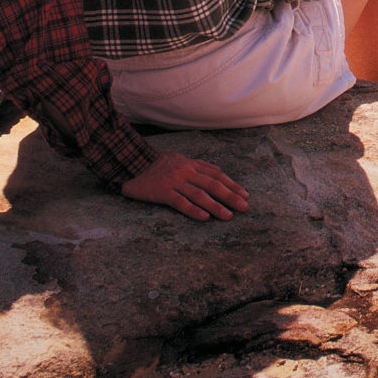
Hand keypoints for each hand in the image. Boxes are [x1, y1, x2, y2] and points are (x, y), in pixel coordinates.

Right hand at [122, 149, 249, 219]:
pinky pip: (180, 202)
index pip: (217, 175)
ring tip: (228, 216)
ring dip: (216, 206)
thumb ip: (199, 166)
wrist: (131, 163)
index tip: (245, 195)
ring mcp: (174, 181)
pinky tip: (204, 218)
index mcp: (191, 165)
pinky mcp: (162, 192)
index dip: (232, 185)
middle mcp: (186, 172)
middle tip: (244, 207)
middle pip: (213, 184)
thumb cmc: (157, 164)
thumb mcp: (180, 159)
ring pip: (199, 195)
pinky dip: (193, 210)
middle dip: (231, 196)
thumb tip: (218, 170)